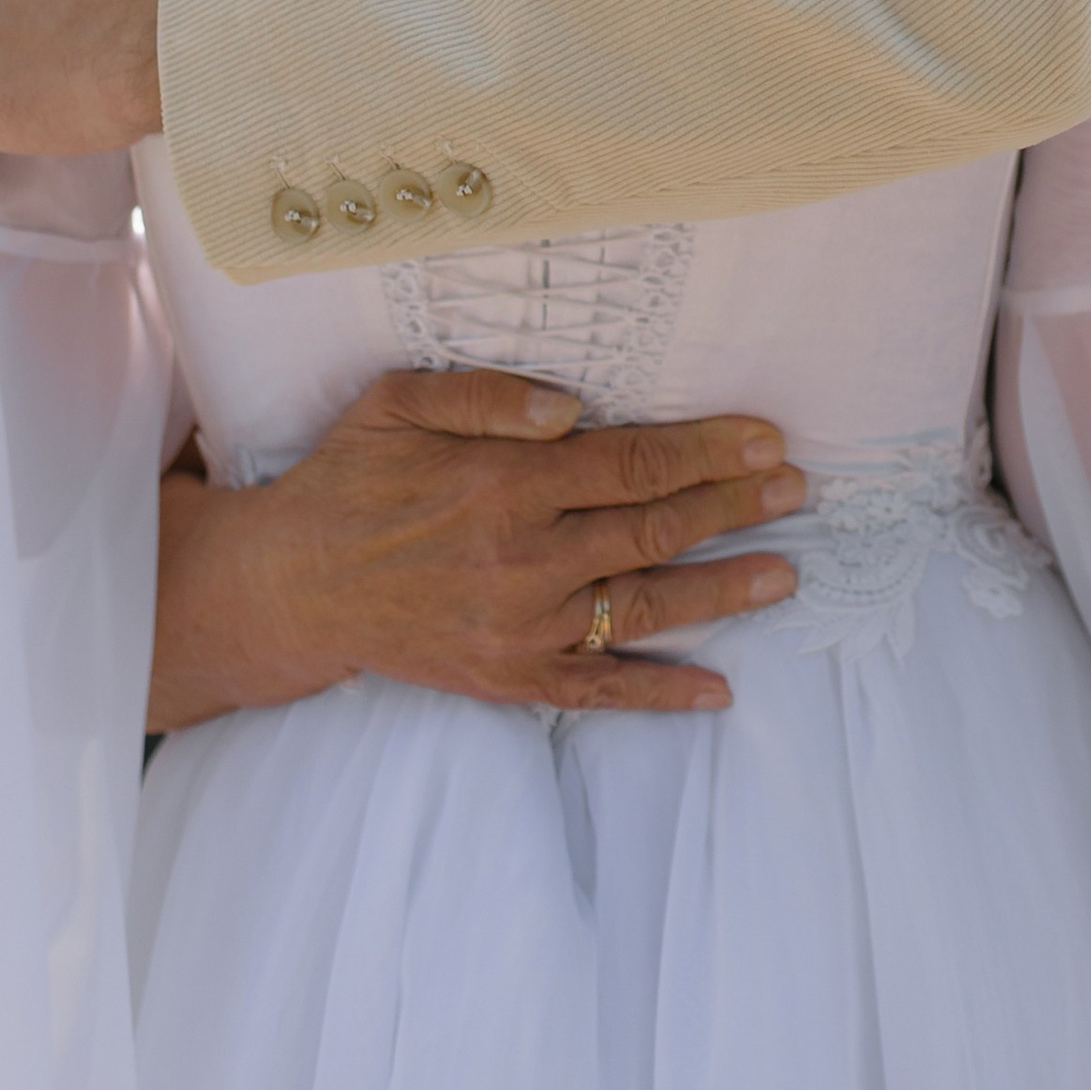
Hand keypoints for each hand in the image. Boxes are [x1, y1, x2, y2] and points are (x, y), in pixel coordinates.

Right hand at [150, 368, 807, 724]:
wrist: (292, 585)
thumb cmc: (351, 478)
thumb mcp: (399, 402)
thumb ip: (486, 394)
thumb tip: (571, 407)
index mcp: (505, 481)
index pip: (633, 461)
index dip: (708, 449)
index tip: (766, 438)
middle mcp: (524, 556)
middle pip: (655, 528)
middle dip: (736, 507)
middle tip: (797, 489)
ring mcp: (521, 626)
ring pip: (645, 608)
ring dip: (724, 592)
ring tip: (787, 573)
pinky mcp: (510, 678)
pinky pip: (599, 689)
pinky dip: (661, 695)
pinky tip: (718, 692)